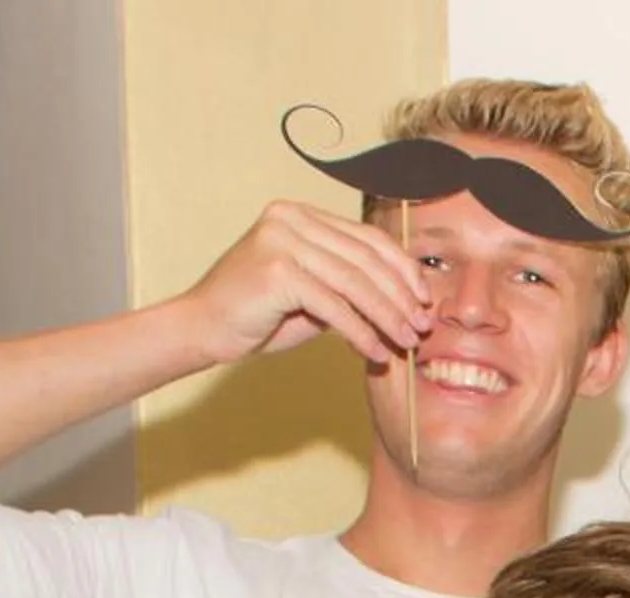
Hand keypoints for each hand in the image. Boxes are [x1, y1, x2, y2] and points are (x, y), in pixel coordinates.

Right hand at [174, 200, 435, 369]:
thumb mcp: (315, 292)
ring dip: (387, 316)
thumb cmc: (261, 313)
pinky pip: (334, 305)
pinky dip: (360, 332)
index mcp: (301, 214)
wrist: (204, 327)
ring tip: (406, 342)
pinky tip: (375, 351)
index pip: (368, 238)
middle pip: (365, 259)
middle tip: (422, 327)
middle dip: (401, 296)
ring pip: (354, 282)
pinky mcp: (275, 270)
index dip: (403, 269)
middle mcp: (290, 218)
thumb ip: (352, 285)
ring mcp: (280, 240)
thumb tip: (409, 300)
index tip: (425, 300)